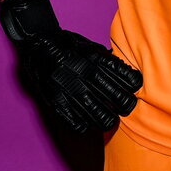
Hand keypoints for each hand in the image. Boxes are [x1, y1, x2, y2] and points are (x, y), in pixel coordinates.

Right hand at [0, 0, 142, 132]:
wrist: (35, 45)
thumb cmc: (67, 46)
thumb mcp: (89, 47)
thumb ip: (106, 61)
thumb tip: (127, 76)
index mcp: (94, 59)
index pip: (123, 76)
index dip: (133, 85)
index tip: (134, 87)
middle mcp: (83, 74)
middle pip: (116, 98)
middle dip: (125, 105)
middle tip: (126, 107)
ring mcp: (69, 89)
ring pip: (98, 114)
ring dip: (108, 119)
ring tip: (109, 118)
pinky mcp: (55, 102)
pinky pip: (76, 123)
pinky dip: (85, 126)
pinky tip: (87, 122)